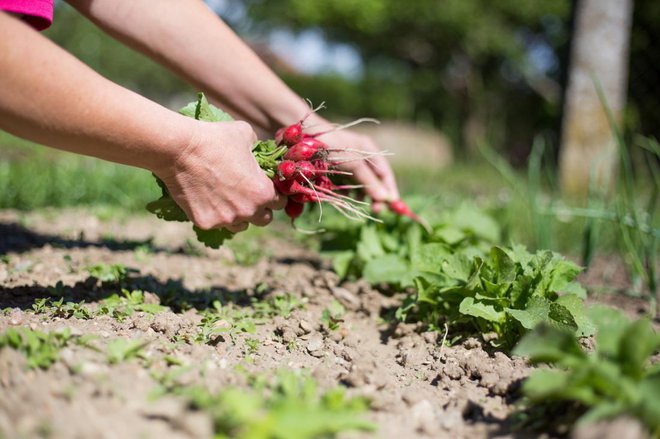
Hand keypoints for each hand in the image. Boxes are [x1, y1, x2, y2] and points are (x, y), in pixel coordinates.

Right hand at [153, 120, 285, 232]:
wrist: (179, 149)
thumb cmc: (215, 139)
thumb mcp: (245, 134)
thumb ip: (257, 147)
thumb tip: (259, 150)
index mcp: (262, 192)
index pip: (279, 202)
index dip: (275, 195)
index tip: (266, 189)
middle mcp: (248, 210)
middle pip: (264, 219)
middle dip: (260, 209)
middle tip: (250, 197)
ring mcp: (226, 219)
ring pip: (241, 225)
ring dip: (239, 216)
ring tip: (229, 201)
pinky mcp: (205, 222)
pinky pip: (217, 223)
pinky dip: (215, 215)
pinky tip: (208, 201)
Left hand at [316, 129, 399, 210]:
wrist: (303, 137)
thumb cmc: (332, 146)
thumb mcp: (354, 163)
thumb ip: (369, 180)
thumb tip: (385, 198)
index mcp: (369, 150)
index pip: (385, 173)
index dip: (390, 189)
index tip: (393, 206)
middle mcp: (361, 156)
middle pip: (374, 179)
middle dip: (376, 195)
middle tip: (376, 210)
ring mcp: (347, 163)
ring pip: (360, 183)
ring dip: (363, 194)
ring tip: (361, 202)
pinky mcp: (335, 170)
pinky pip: (346, 184)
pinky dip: (348, 191)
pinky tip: (346, 196)